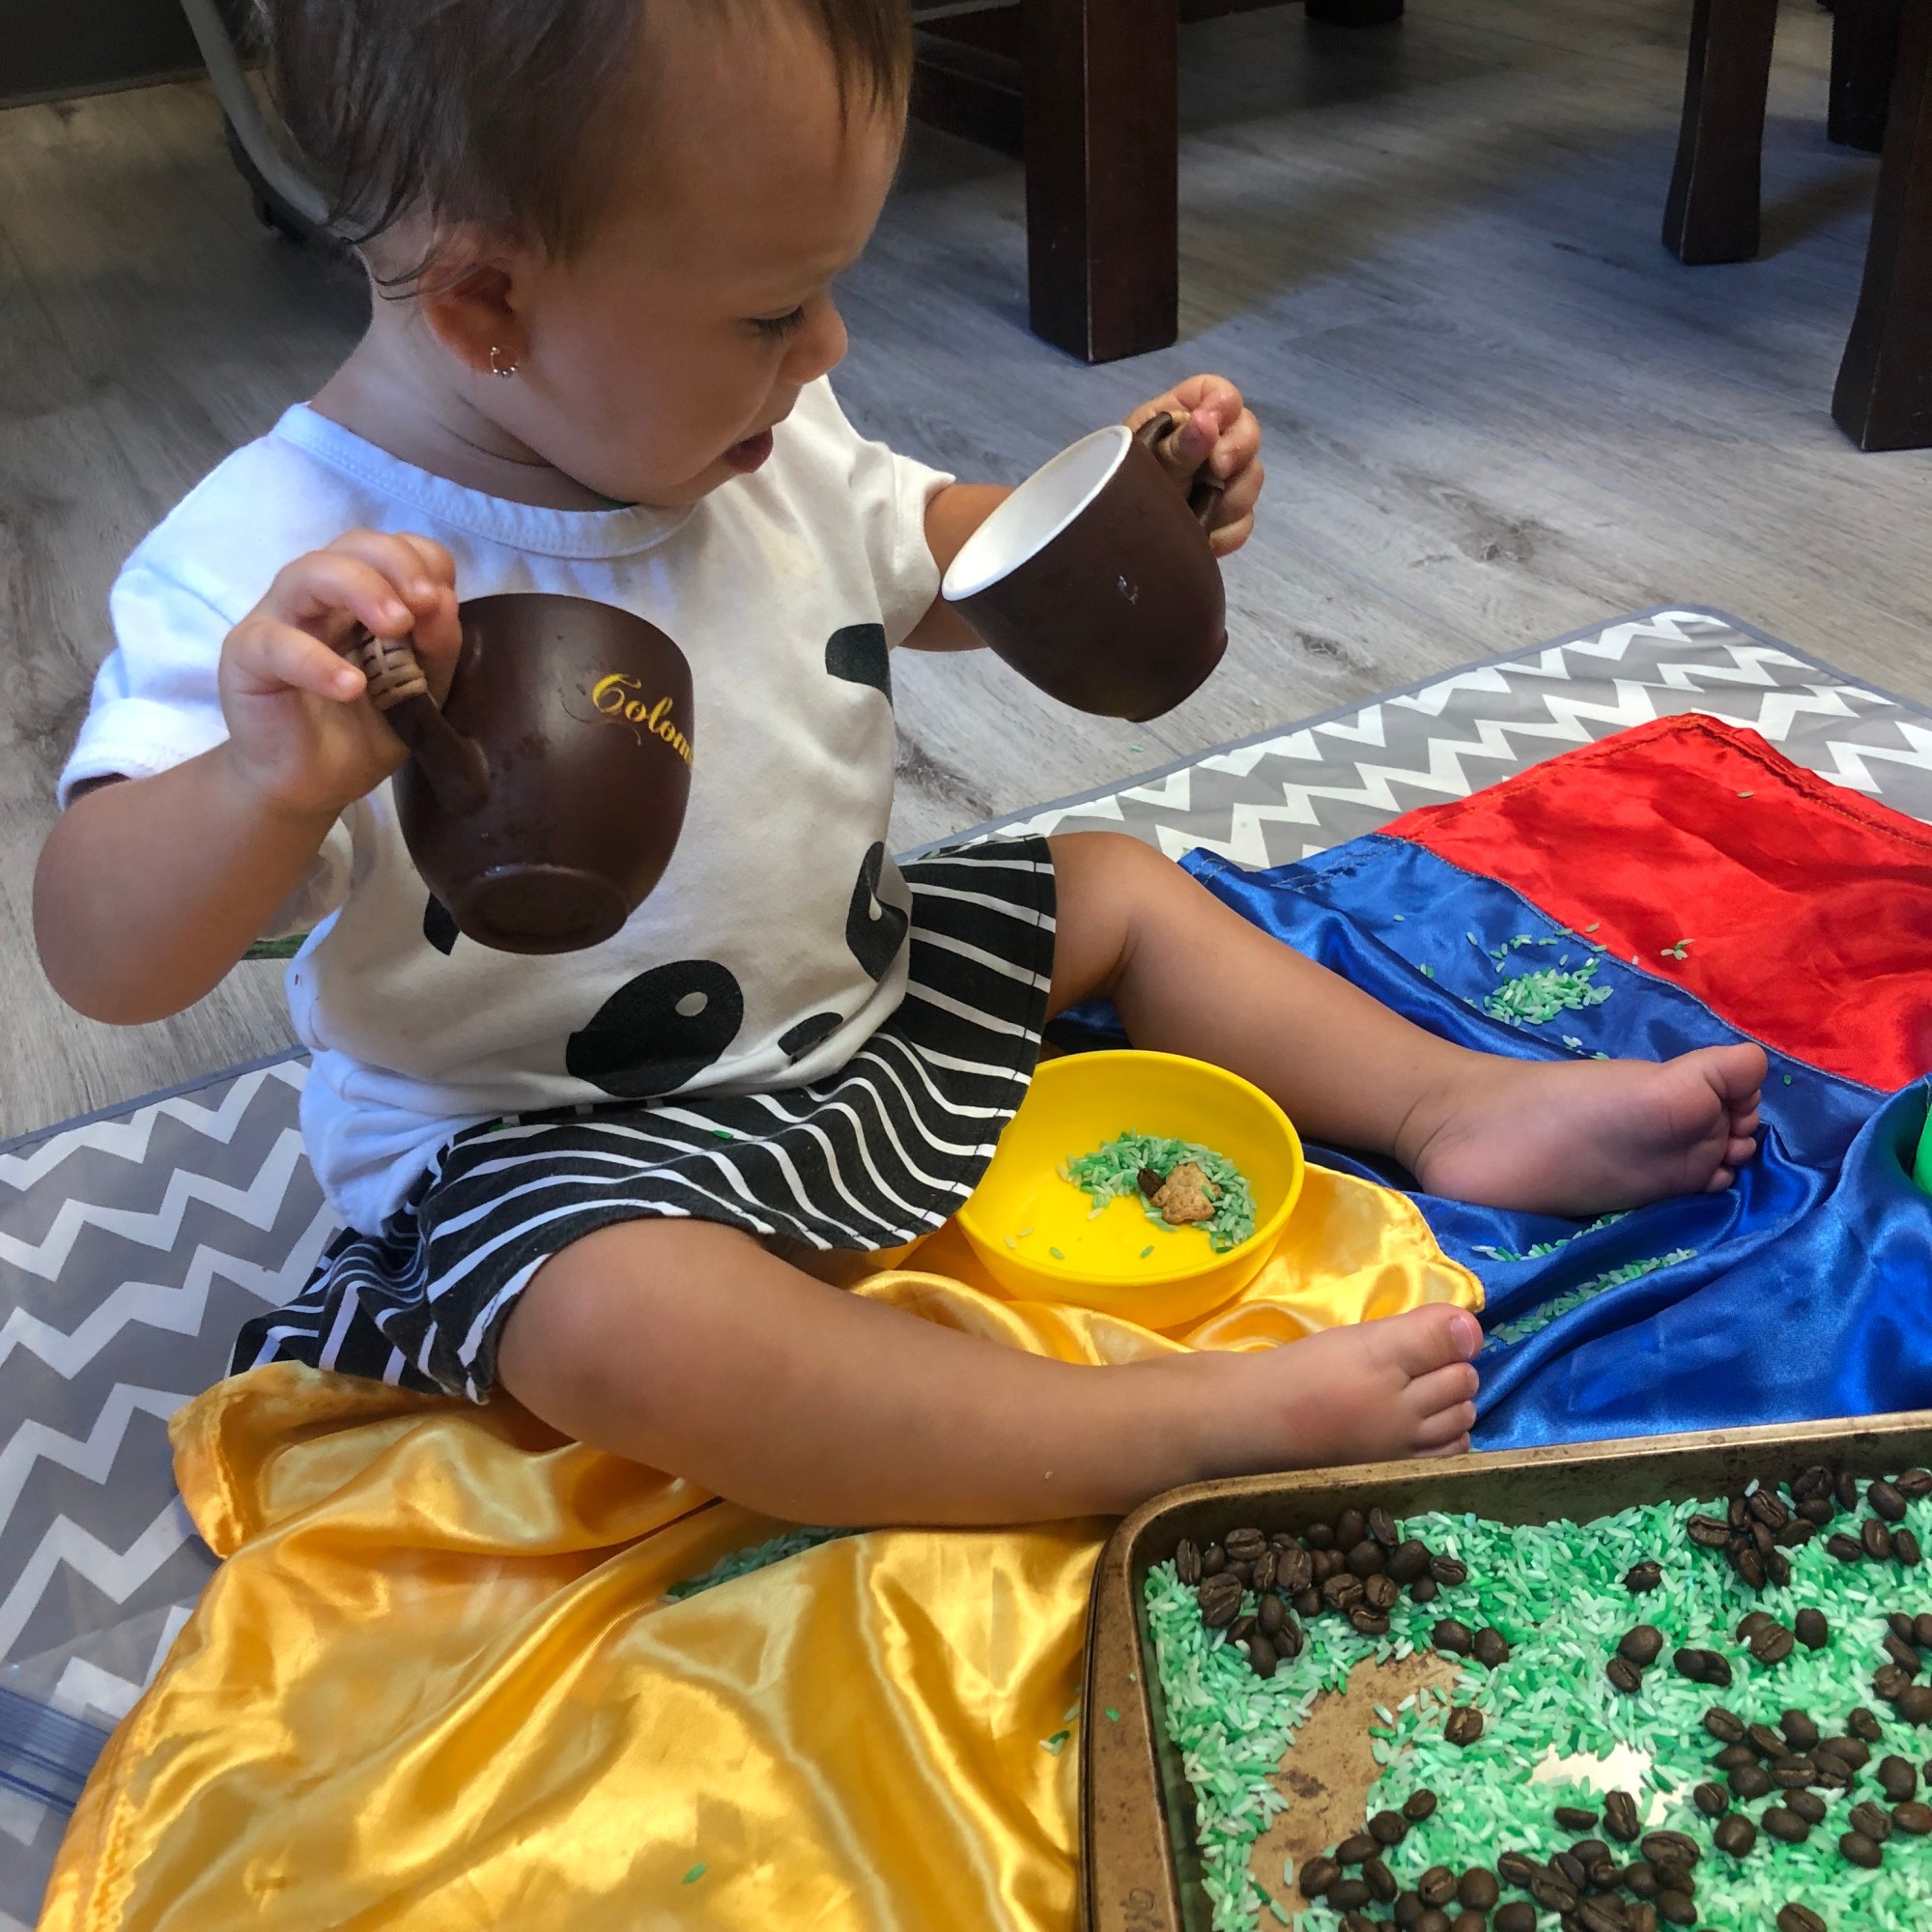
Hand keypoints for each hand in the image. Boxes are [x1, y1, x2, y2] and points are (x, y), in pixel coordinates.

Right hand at [217, 530, 461, 816]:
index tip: (442, 598)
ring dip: (360, 589)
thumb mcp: (420, 692)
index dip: (421, 560)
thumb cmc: (364, 729)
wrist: (312, 783)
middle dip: (395, 564)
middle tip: (425, 603)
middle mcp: (319, 596)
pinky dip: (316, 661)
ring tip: (396, 627)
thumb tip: (445, 602)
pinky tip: (350, 686)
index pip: (390, 548)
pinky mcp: (247, 655)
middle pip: (352, 545)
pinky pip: (276, 643)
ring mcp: (279, 618)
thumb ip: (436, 650)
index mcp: (362, 596)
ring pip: (309, 572)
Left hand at [1126, 375, 1261, 556]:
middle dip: (1238, 450)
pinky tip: (1202, 535)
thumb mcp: (1140, 465)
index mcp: (1181, 415)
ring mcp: (1219, 481)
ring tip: (1198, 510)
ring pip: (1251, 478)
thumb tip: (1205, 424)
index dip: (1224, 404)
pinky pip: (1243, 521)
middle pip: (1248, 432)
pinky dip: (1225, 531)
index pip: (1219, 393)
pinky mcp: (1224, 518)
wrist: (1107, 541)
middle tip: (1218, 469)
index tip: (1213, 425)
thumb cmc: (1115, 488)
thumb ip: (1174, 447)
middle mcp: (1207, 443)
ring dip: (1231, 495)